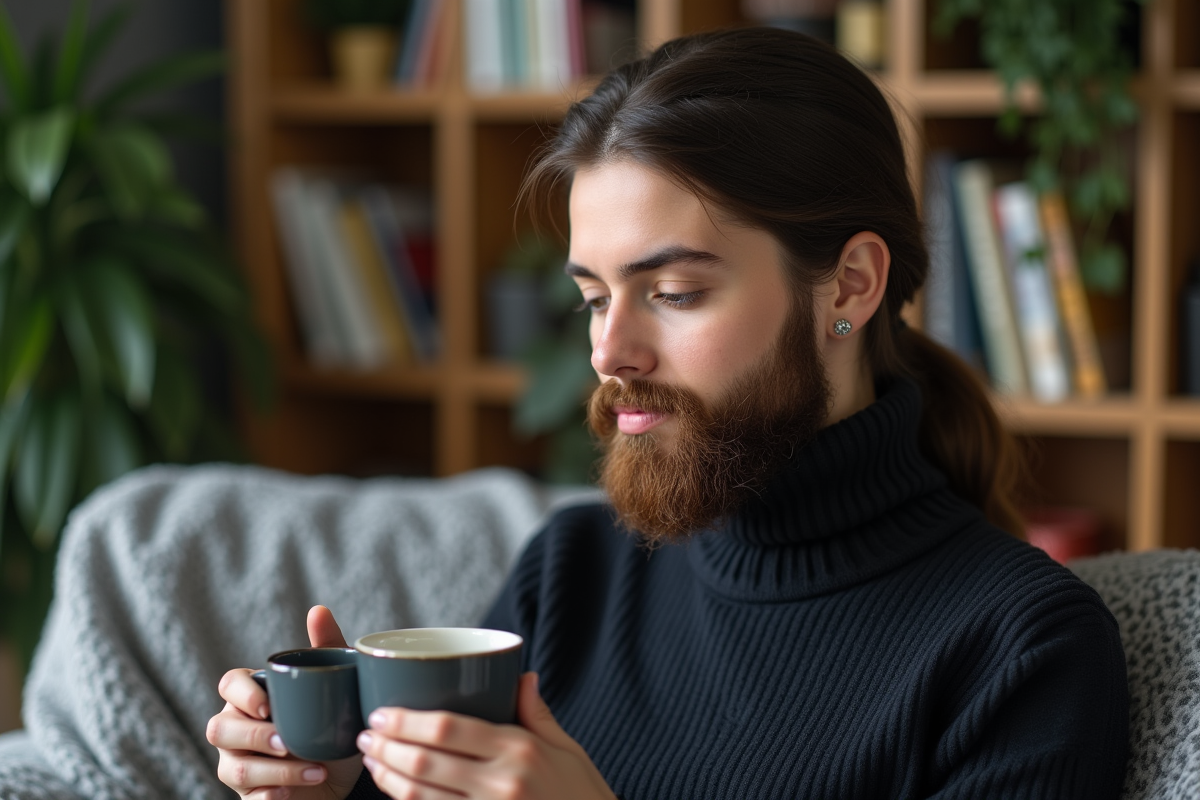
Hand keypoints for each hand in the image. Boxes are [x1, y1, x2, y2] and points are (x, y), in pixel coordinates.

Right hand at [207, 606, 365, 798]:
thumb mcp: (335, 688)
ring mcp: (236, 764)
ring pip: (233, 767)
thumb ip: (326, 648)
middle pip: (219, 728)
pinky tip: (295, 792)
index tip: (268, 705)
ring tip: (314, 770)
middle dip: (254, 736)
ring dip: (274, 770)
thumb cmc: (329, 723)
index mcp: (251, 696)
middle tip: (289, 742)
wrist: (342, 774)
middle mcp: (236, 729)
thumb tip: (318, 609)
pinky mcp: (248, 796)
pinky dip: (272, 796)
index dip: (242, 694)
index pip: (229, 684)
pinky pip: (247, 799)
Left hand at [357, 672, 616, 799]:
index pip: (450, 728)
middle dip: (388, 747)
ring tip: (371, 762)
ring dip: (389, 778)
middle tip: (366, 735)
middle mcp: (502, 783)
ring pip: (422, 796)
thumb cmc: (584, 794)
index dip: (407, 721)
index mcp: (520, 749)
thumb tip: (521, 674)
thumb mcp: (568, 749)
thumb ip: (538, 713)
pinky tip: (395, 793)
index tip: (381, 713)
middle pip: (427, 761)